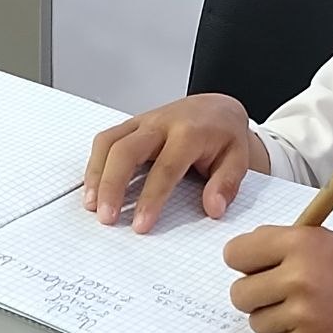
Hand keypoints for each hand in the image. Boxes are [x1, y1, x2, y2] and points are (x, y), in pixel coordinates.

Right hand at [83, 94, 263, 231]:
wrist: (216, 108)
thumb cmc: (223, 135)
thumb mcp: (238, 159)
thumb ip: (226, 184)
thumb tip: (213, 208)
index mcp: (189, 132)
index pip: (165, 167)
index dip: (150, 198)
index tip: (140, 224)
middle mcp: (161, 123)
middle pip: (126, 150)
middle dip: (112, 185)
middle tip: (107, 217)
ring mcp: (142, 122)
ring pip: (108, 142)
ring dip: (97, 175)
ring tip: (93, 206)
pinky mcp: (131, 125)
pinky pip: (105, 141)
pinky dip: (95, 166)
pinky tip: (94, 190)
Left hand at [225, 226, 332, 332]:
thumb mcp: (323, 239)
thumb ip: (280, 246)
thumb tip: (240, 258)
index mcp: (299, 243)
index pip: (235, 254)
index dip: (244, 261)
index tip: (254, 266)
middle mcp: (298, 278)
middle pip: (239, 294)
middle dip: (255, 293)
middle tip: (277, 290)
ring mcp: (304, 314)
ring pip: (257, 321)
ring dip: (273, 316)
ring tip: (303, 306)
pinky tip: (323, 320)